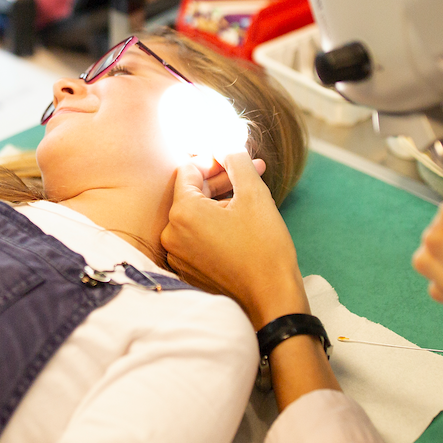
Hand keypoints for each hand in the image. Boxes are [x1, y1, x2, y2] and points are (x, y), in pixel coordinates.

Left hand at [161, 151, 306, 327]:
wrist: (271, 297)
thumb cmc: (264, 247)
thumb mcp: (254, 195)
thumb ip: (237, 162)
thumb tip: (227, 146)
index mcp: (183, 212)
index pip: (188, 170)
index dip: (213, 160)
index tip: (235, 159)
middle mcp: (172, 234)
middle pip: (191, 193)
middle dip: (222, 180)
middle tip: (252, 171)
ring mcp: (178, 255)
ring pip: (196, 215)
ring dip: (221, 202)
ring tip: (251, 196)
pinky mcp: (188, 270)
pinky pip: (197, 237)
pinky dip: (215, 225)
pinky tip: (241, 220)